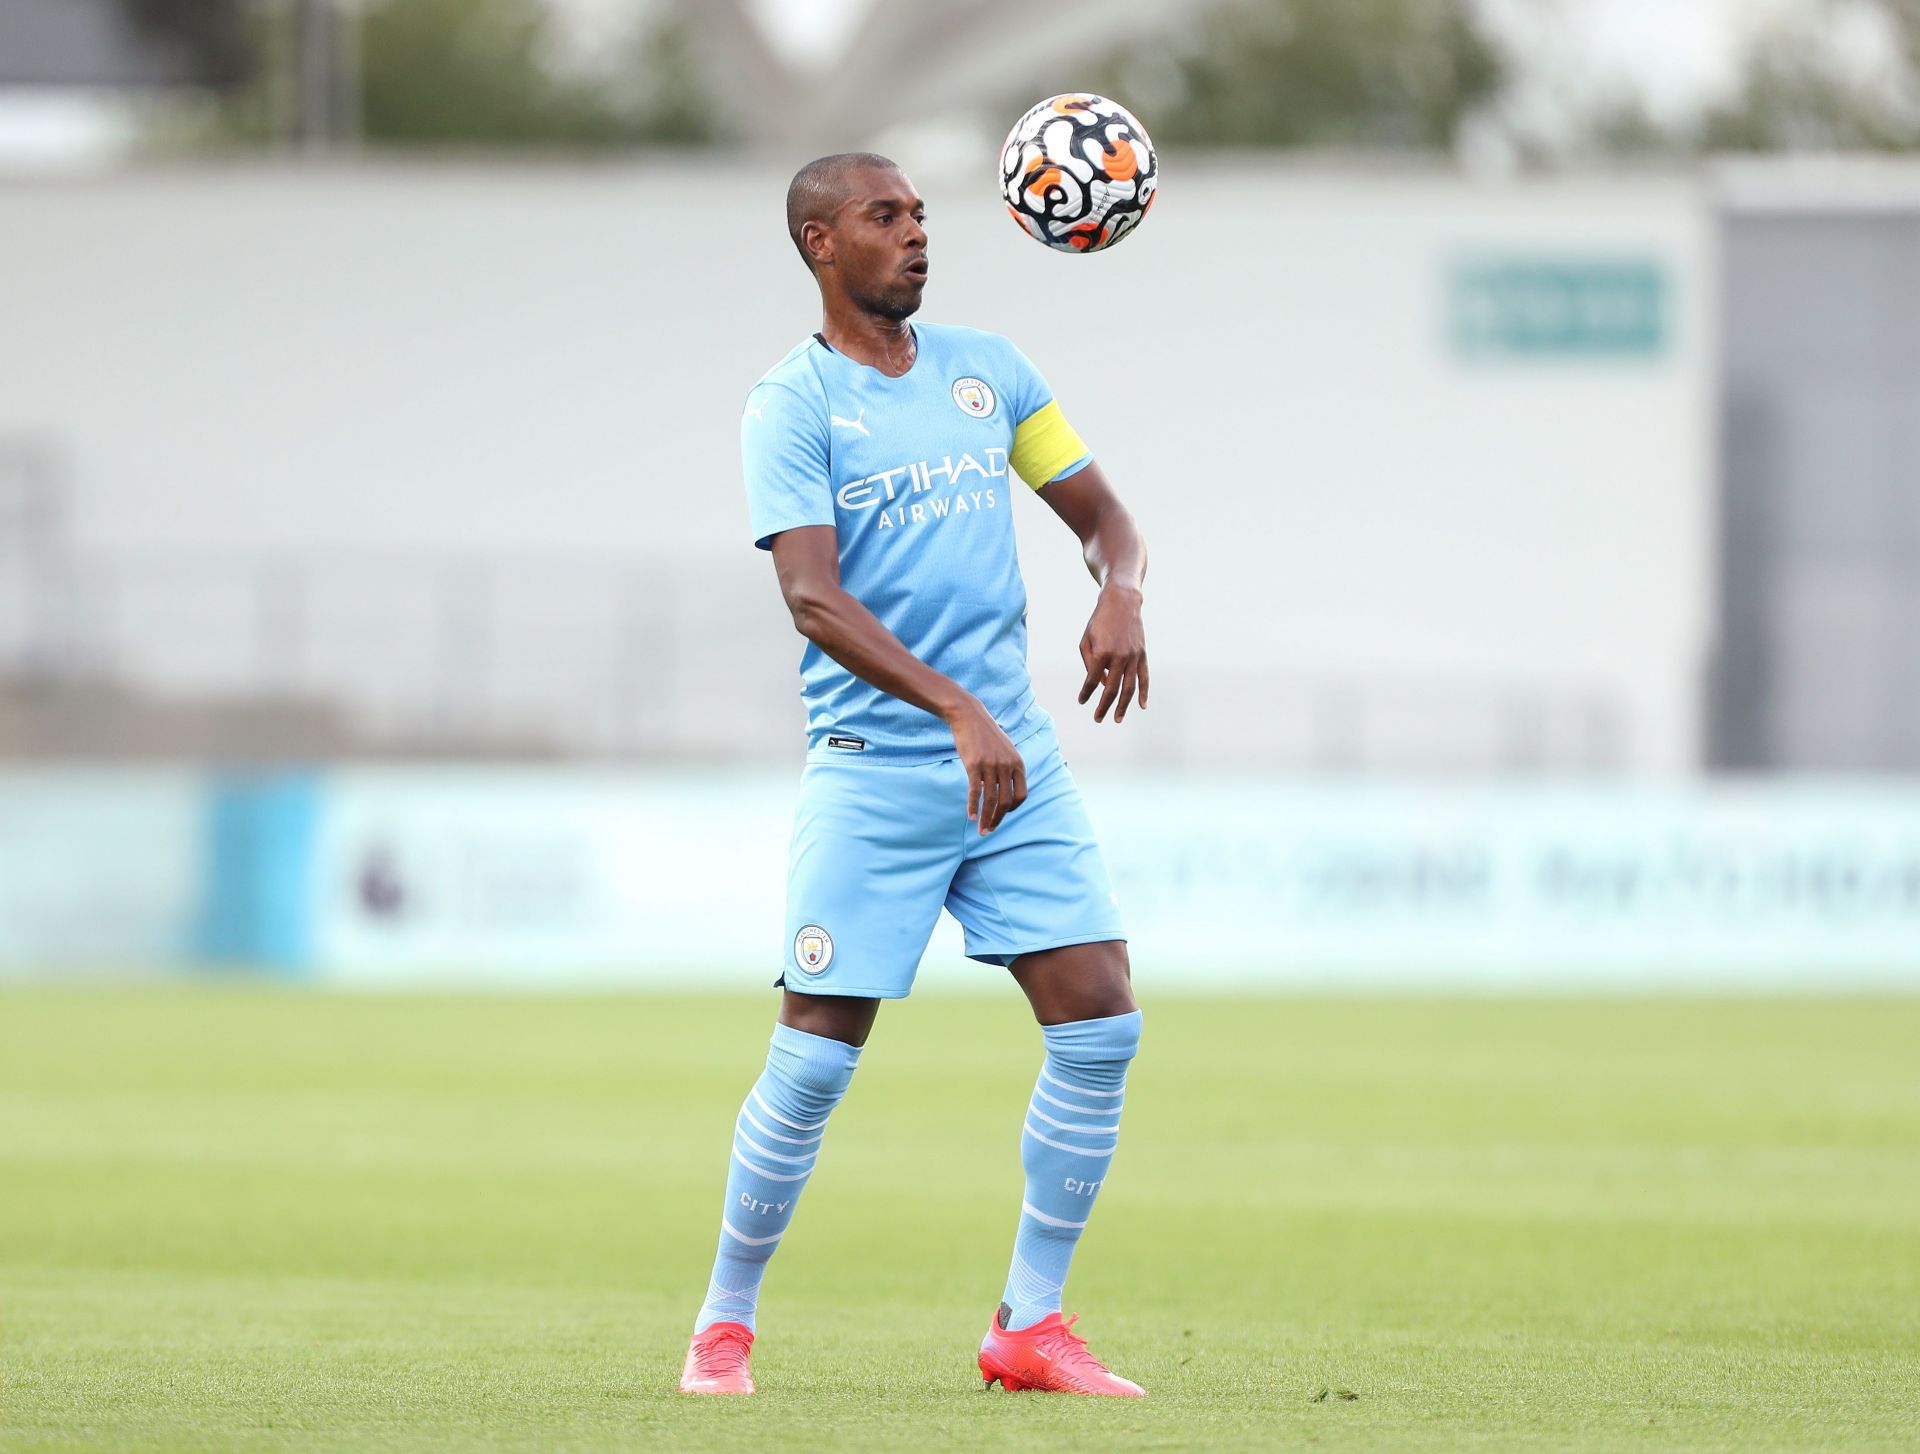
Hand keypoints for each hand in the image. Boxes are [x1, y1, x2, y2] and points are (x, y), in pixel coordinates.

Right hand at [944, 696, 1027, 833]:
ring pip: (991, 800)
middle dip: (998, 819)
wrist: (969, 717)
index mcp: (1018, 764)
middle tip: (990, 831)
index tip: (1002, 813)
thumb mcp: (1005, 751)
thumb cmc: (986, 736)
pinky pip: (975, 792)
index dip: (1012, 808)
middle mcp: (1007, 766)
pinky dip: (973, 807)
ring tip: (982, 831)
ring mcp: (991, 765)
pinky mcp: (974, 765)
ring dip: (987, 818)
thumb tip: (1002, 792)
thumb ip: (1008, 769)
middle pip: (1006, 801)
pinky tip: (971, 817)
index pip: (1021, 795)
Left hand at [1078, 583, 1148, 722]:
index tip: (1082, 701)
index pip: (1092, 681)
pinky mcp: (1142, 654)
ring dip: (1123, 705)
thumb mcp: (1086, 639)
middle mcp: (1119, 657)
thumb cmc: (1099, 621)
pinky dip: (1144, 693)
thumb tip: (1098, 683)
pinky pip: (1144, 677)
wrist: (1122, 602)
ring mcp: (1133, 656)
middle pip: (1111, 689)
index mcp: (1101, 652)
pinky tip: (1142, 706)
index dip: (1086, 693)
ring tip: (1117, 718)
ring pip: (1129, 687)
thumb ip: (1089, 662)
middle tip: (1098, 718)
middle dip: (1104, 706)